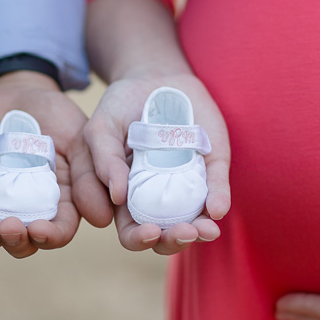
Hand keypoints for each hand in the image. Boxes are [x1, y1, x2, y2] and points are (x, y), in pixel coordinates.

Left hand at [0, 71, 104, 257]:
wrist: (13, 89)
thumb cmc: (54, 115)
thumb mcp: (79, 139)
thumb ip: (90, 175)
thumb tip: (103, 219)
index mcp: (60, 202)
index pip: (58, 230)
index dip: (52, 235)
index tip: (43, 230)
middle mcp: (28, 208)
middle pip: (25, 241)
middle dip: (19, 241)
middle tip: (13, 227)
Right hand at [73, 74, 230, 254]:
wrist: (154, 78)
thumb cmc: (120, 107)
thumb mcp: (101, 128)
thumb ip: (103, 160)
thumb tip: (118, 196)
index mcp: (125, 197)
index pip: (130, 231)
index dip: (138, 238)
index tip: (148, 231)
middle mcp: (156, 197)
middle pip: (163, 235)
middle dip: (171, 241)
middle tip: (181, 232)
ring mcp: (184, 185)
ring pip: (191, 221)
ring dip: (198, 231)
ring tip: (204, 229)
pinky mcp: (210, 168)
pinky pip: (215, 190)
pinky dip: (218, 201)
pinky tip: (217, 209)